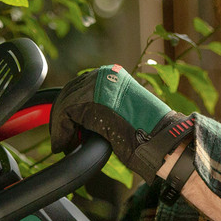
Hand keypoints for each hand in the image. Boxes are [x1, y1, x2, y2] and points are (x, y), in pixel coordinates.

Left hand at [49, 65, 195, 181]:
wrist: (160, 139)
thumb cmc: (145, 133)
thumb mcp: (119, 113)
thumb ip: (100, 108)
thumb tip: (79, 119)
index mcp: (112, 74)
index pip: (78, 87)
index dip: (67, 110)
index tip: (66, 128)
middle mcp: (102, 74)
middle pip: (69, 93)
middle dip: (61, 118)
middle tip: (61, 137)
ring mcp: (96, 85)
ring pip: (64, 104)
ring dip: (60, 127)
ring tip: (63, 144)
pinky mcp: (90, 101)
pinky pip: (64, 115)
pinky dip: (61, 133)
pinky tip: (63, 145)